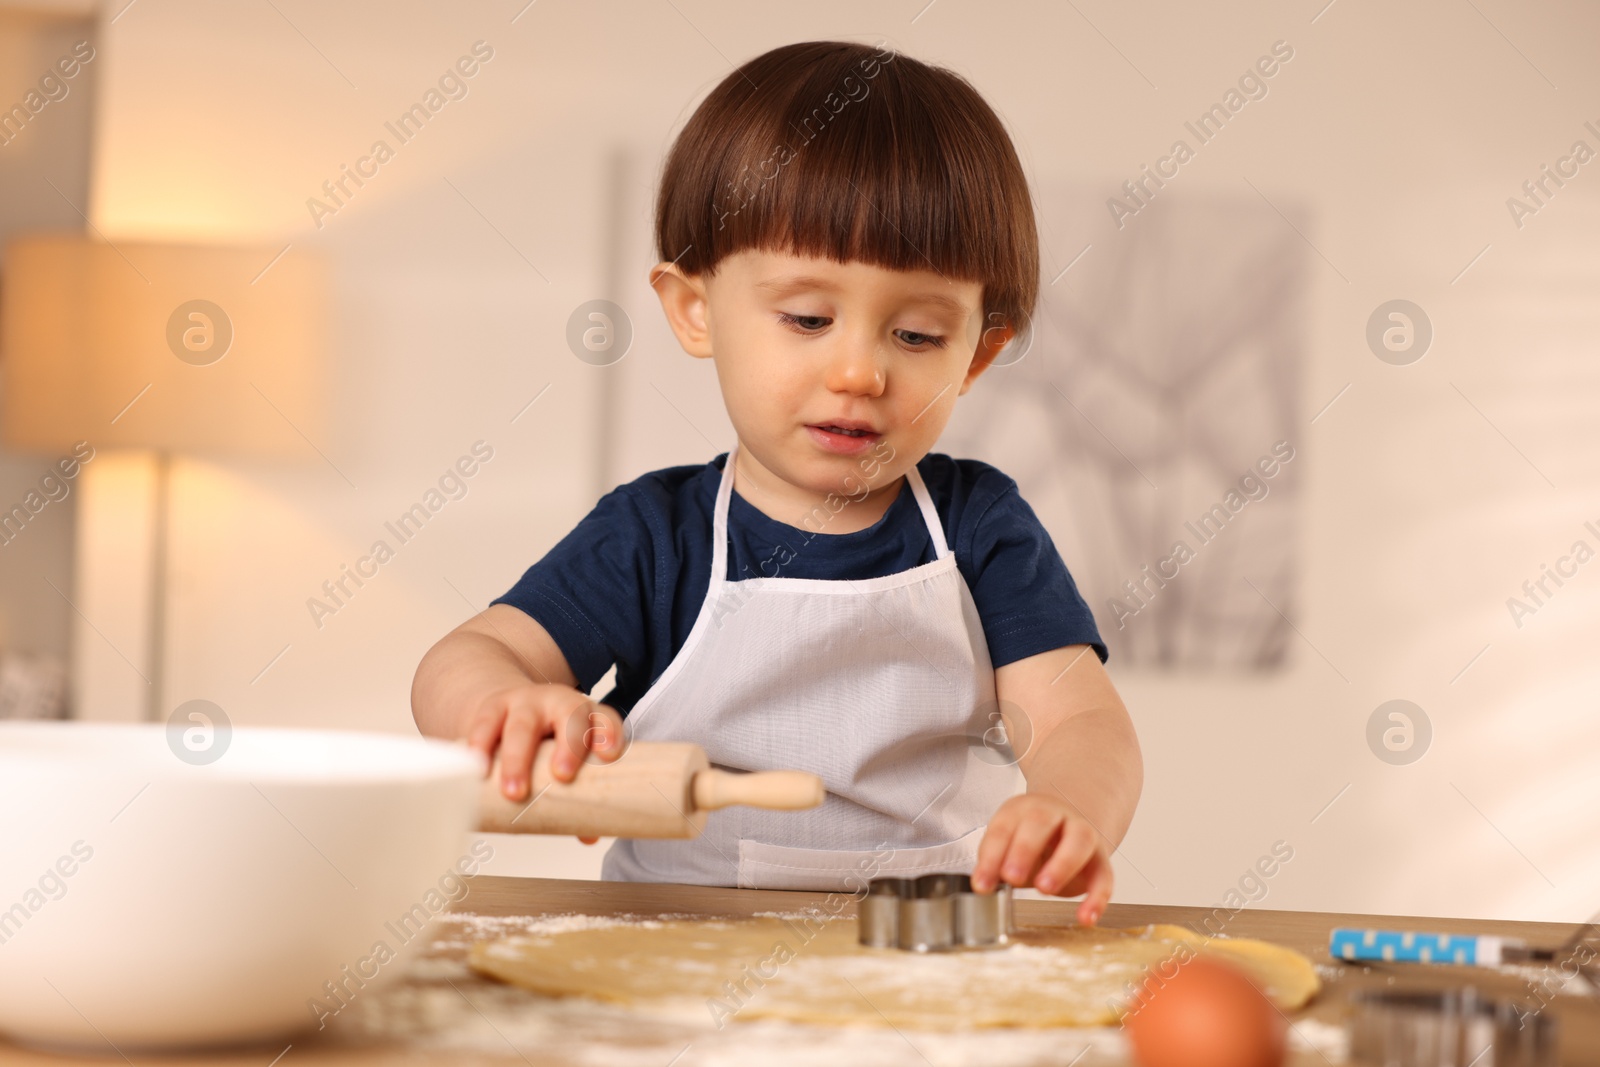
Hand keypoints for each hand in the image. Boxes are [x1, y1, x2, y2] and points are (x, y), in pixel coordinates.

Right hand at [462, 682, 624, 841]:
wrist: (510, 710)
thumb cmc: (548, 742)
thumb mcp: (567, 759)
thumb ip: (579, 794)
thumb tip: (589, 836)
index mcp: (587, 716)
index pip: (605, 718)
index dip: (609, 733)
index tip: (608, 755)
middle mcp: (559, 703)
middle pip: (569, 716)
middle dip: (567, 747)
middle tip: (562, 777)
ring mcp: (525, 702)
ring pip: (523, 724)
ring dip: (518, 758)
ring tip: (514, 792)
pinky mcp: (493, 707)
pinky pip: (486, 723)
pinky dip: (481, 747)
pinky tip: (479, 769)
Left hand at [972, 793, 1113, 925]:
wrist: (1067, 825)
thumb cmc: (1030, 840)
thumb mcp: (1008, 846)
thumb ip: (996, 864)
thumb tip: (984, 885)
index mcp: (1022, 810)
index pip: (1004, 828)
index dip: (992, 856)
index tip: (983, 885)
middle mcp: (1054, 814)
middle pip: (1040, 822)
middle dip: (1024, 850)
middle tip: (1011, 877)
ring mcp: (1081, 832)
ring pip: (1079, 840)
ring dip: (1062, 865)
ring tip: (1044, 889)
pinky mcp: (1100, 858)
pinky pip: (1104, 875)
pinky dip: (1097, 898)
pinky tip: (1086, 917)